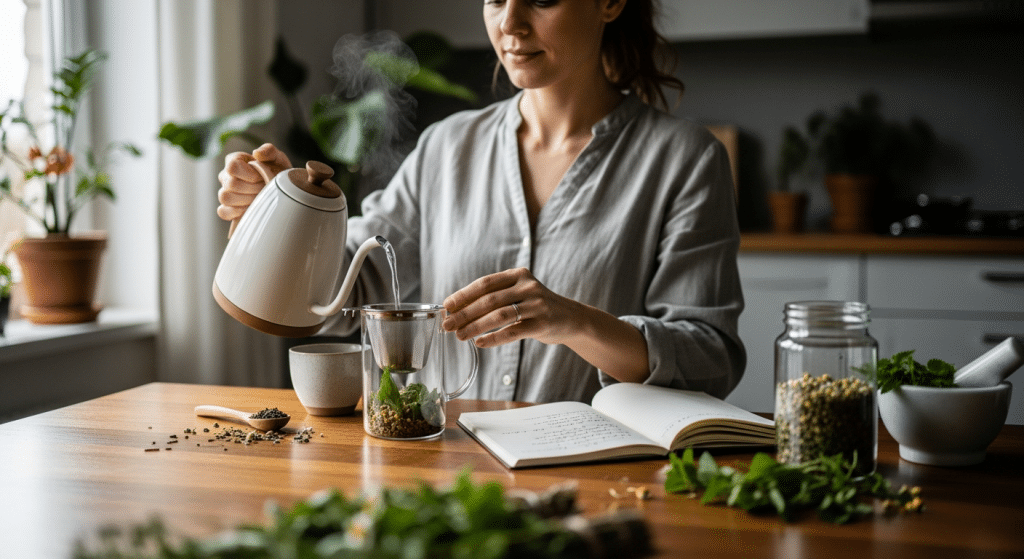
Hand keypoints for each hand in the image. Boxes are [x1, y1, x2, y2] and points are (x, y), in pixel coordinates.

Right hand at [216, 143, 291, 221]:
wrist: (282, 189)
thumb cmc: (277, 171)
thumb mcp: (277, 158)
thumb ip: (269, 151)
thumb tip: (257, 153)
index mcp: (234, 160)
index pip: (232, 167)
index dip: (249, 175)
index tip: (262, 177)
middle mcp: (226, 175)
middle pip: (231, 184)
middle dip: (253, 188)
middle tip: (265, 188)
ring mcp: (225, 192)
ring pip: (225, 198)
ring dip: (246, 200)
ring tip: (259, 198)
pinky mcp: (227, 208)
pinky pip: (223, 212)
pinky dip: (237, 212)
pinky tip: (249, 208)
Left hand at [441, 267, 581, 347]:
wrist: (571, 318)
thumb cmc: (536, 307)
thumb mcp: (519, 293)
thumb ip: (495, 296)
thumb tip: (457, 310)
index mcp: (518, 275)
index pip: (485, 283)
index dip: (464, 294)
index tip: (447, 306)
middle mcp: (528, 287)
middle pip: (489, 300)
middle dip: (465, 314)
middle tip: (448, 325)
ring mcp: (537, 305)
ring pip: (499, 316)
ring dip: (475, 327)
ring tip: (460, 336)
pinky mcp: (542, 324)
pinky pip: (513, 332)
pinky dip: (494, 338)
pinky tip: (480, 343)